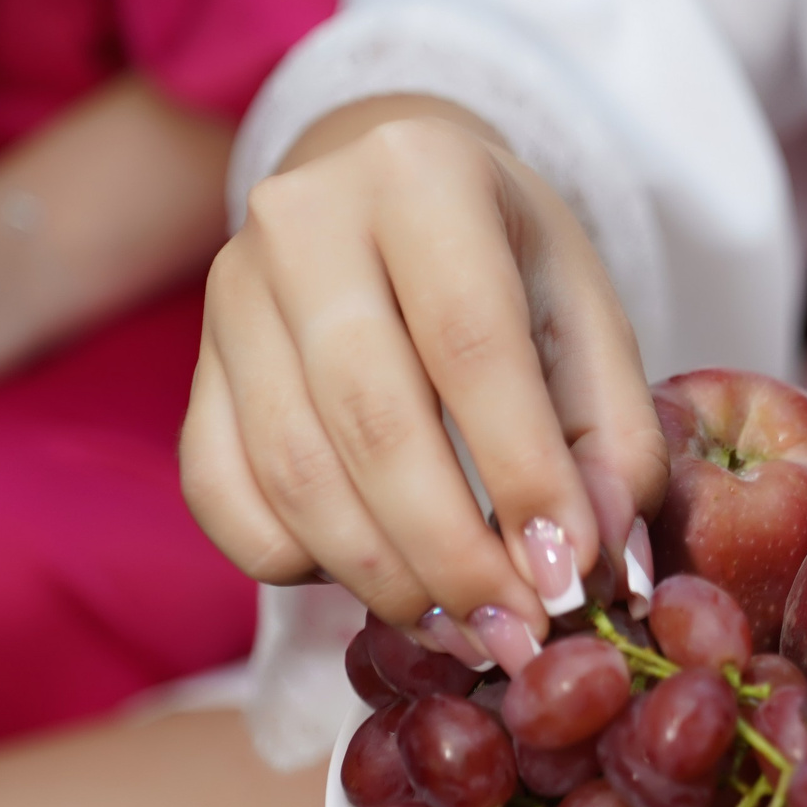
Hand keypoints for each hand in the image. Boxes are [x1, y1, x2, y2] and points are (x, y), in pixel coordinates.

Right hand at [181, 101, 668, 652]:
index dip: (523, 476)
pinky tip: (375, 577)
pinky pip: (222, 493)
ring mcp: (231, 291)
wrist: (391, 195)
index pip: (471, 346)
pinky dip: (295, 562)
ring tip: (463, 625)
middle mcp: (303, 218)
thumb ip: (612, 439)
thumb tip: (600, 566)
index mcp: (422, 173)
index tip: (570, 578)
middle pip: (372, 421)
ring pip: (293, 471)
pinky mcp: (194, 364)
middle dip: (453, 554)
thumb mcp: (587, 317)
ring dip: (384, 577)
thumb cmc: (507, 263)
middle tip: (516, 633)